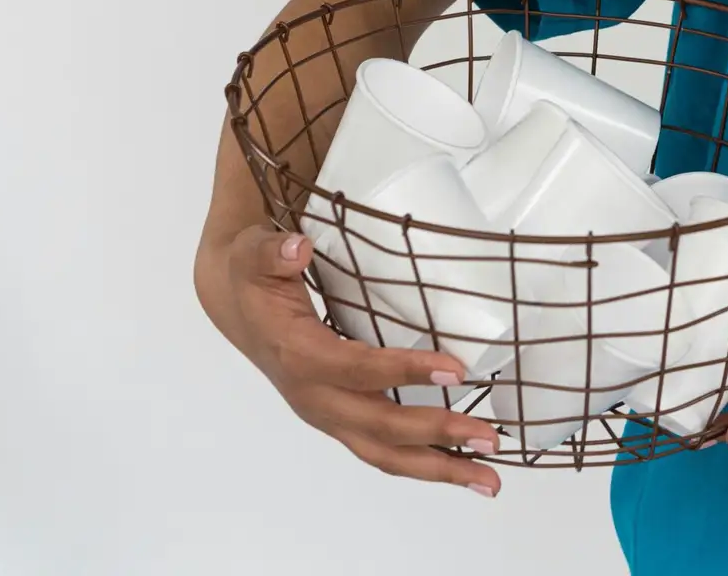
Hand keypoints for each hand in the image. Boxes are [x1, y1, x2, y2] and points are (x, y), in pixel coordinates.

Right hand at [195, 224, 505, 496]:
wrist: (238, 308)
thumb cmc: (254, 279)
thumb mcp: (253, 256)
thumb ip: (273, 252)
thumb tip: (296, 247)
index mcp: (300, 356)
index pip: (359, 370)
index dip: (406, 372)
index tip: (457, 369)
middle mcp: (315, 397)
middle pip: (380, 427)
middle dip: (436, 434)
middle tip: (490, 436)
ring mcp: (329, 415)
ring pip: (384, 454)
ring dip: (438, 469)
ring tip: (489, 480)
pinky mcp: (342, 419)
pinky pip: (384, 450)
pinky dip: (424, 463)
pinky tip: (463, 467)